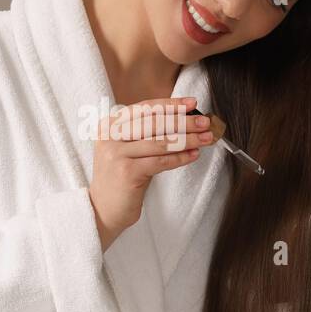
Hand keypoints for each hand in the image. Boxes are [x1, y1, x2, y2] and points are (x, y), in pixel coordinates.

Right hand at [88, 97, 214, 251]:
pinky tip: (194, 155)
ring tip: (206, 138)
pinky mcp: (127, 172)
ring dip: (188, 139)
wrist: (104, 208)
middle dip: (184, 121)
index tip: (192, 103)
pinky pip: (161, 161)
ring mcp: (117, 154)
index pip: (144, 108)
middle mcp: (110, 136)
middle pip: (154, 123)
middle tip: (205, 122)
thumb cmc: (122, 176)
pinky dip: (180, 158)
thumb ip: (147, 131)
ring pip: (161, 142)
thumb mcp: (128, 148)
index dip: (170, 104)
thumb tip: (184, 117)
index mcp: (110, 124)